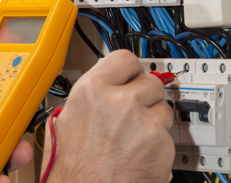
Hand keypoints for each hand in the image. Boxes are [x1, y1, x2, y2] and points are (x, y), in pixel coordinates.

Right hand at [41, 50, 174, 182]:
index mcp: (91, 92)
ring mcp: (144, 124)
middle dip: (144, 97)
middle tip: (130, 116)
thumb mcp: (62, 123)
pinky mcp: (162, 146)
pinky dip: (157, 146)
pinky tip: (138, 157)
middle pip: (150, 82)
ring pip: (163, 109)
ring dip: (152, 122)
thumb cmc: (71, 171)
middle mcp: (120, 103)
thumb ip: (88, 98)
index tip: (132, 76)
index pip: (125, 59)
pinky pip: (167, 136)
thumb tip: (103, 85)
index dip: (129, 70)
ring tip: (130, 141)